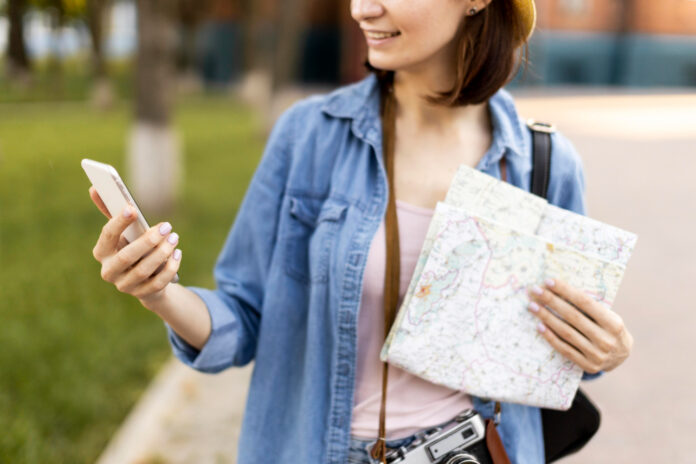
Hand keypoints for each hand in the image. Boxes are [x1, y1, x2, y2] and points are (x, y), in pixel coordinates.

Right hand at [90, 188, 181, 306]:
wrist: (145, 279)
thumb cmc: (132, 247)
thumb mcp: (124, 231)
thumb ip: (112, 211)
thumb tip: (94, 188)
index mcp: (102, 252)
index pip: (107, 237)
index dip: (118, 223)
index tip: (132, 208)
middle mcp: (109, 271)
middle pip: (126, 257)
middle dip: (148, 240)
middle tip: (166, 226)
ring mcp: (125, 286)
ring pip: (144, 270)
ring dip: (162, 252)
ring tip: (174, 237)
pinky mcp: (143, 294)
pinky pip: (159, 282)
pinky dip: (170, 267)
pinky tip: (177, 253)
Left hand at [526, 278, 632, 373]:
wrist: (621, 356)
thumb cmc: (609, 328)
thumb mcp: (608, 316)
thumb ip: (590, 308)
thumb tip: (559, 290)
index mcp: (613, 323)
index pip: (585, 302)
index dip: (566, 291)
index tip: (549, 281)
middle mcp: (606, 340)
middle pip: (572, 316)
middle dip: (552, 301)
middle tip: (535, 291)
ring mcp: (597, 354)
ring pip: (566, 332)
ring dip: (546, 317)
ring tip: (533, 306)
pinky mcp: (587, 365)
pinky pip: (564, 349)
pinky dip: (550, 336)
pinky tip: (539, 326)